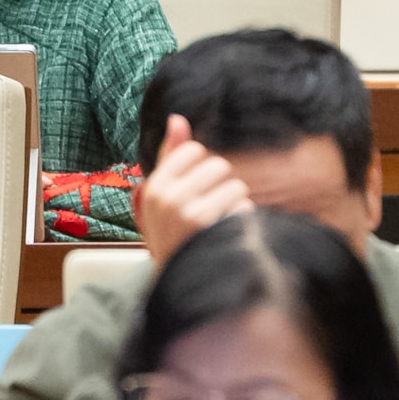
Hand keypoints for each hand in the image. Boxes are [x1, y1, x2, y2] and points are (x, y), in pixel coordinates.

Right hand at [137, 115, 253, 265]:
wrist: (178, 281)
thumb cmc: (172, 232)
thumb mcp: (163, 197)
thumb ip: (170, 156)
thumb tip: (178, 118)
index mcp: (154, 186)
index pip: (193, 150)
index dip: (202, 167)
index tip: (196, 188)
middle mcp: (168, 198)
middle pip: (218, 165)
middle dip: (221, 184)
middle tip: (211, 207)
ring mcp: (189, 214)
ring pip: (236, 186)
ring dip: (234, 203)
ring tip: (219, 222)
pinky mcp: (213, 229)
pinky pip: (244, 208)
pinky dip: (242, 220)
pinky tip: (227, 235)